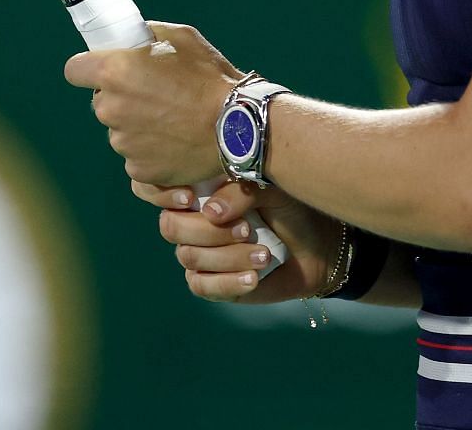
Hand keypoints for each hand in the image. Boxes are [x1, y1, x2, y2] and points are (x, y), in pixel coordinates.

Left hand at [64, 21, 242, 186]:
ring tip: (172, 118)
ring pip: (119, 129)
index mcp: (114, 71)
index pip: (74, 70)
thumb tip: (131, 39)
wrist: (238, 127)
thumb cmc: (210, 77)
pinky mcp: (139, 169)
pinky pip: (135, 156)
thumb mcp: (180, 37)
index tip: (102, 70)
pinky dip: (150, 151)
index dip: (88, 68)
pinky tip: (175, 140)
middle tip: (154, 94)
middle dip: (120, 97)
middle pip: (101, 101)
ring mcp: (123, 142)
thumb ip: (146, 36)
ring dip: (136, 125)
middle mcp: (111, 108)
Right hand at [130, 177, 346, 304]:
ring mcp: (200, 253)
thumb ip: (239, 189)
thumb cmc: (291, 205)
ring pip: (189, 257)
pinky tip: (253, 277)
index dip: (160, 192)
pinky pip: (202, 286)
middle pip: (170, 226)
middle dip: (207, 231)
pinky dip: (228, 281)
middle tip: (246, 229)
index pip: (152, 188)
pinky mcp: (212, 283)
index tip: (191, 195)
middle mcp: (192, 220)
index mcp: (198, 188)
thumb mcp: (270, 186)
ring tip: (263, 254)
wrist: (319, 245)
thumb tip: (210, 211)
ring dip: (227, 256)